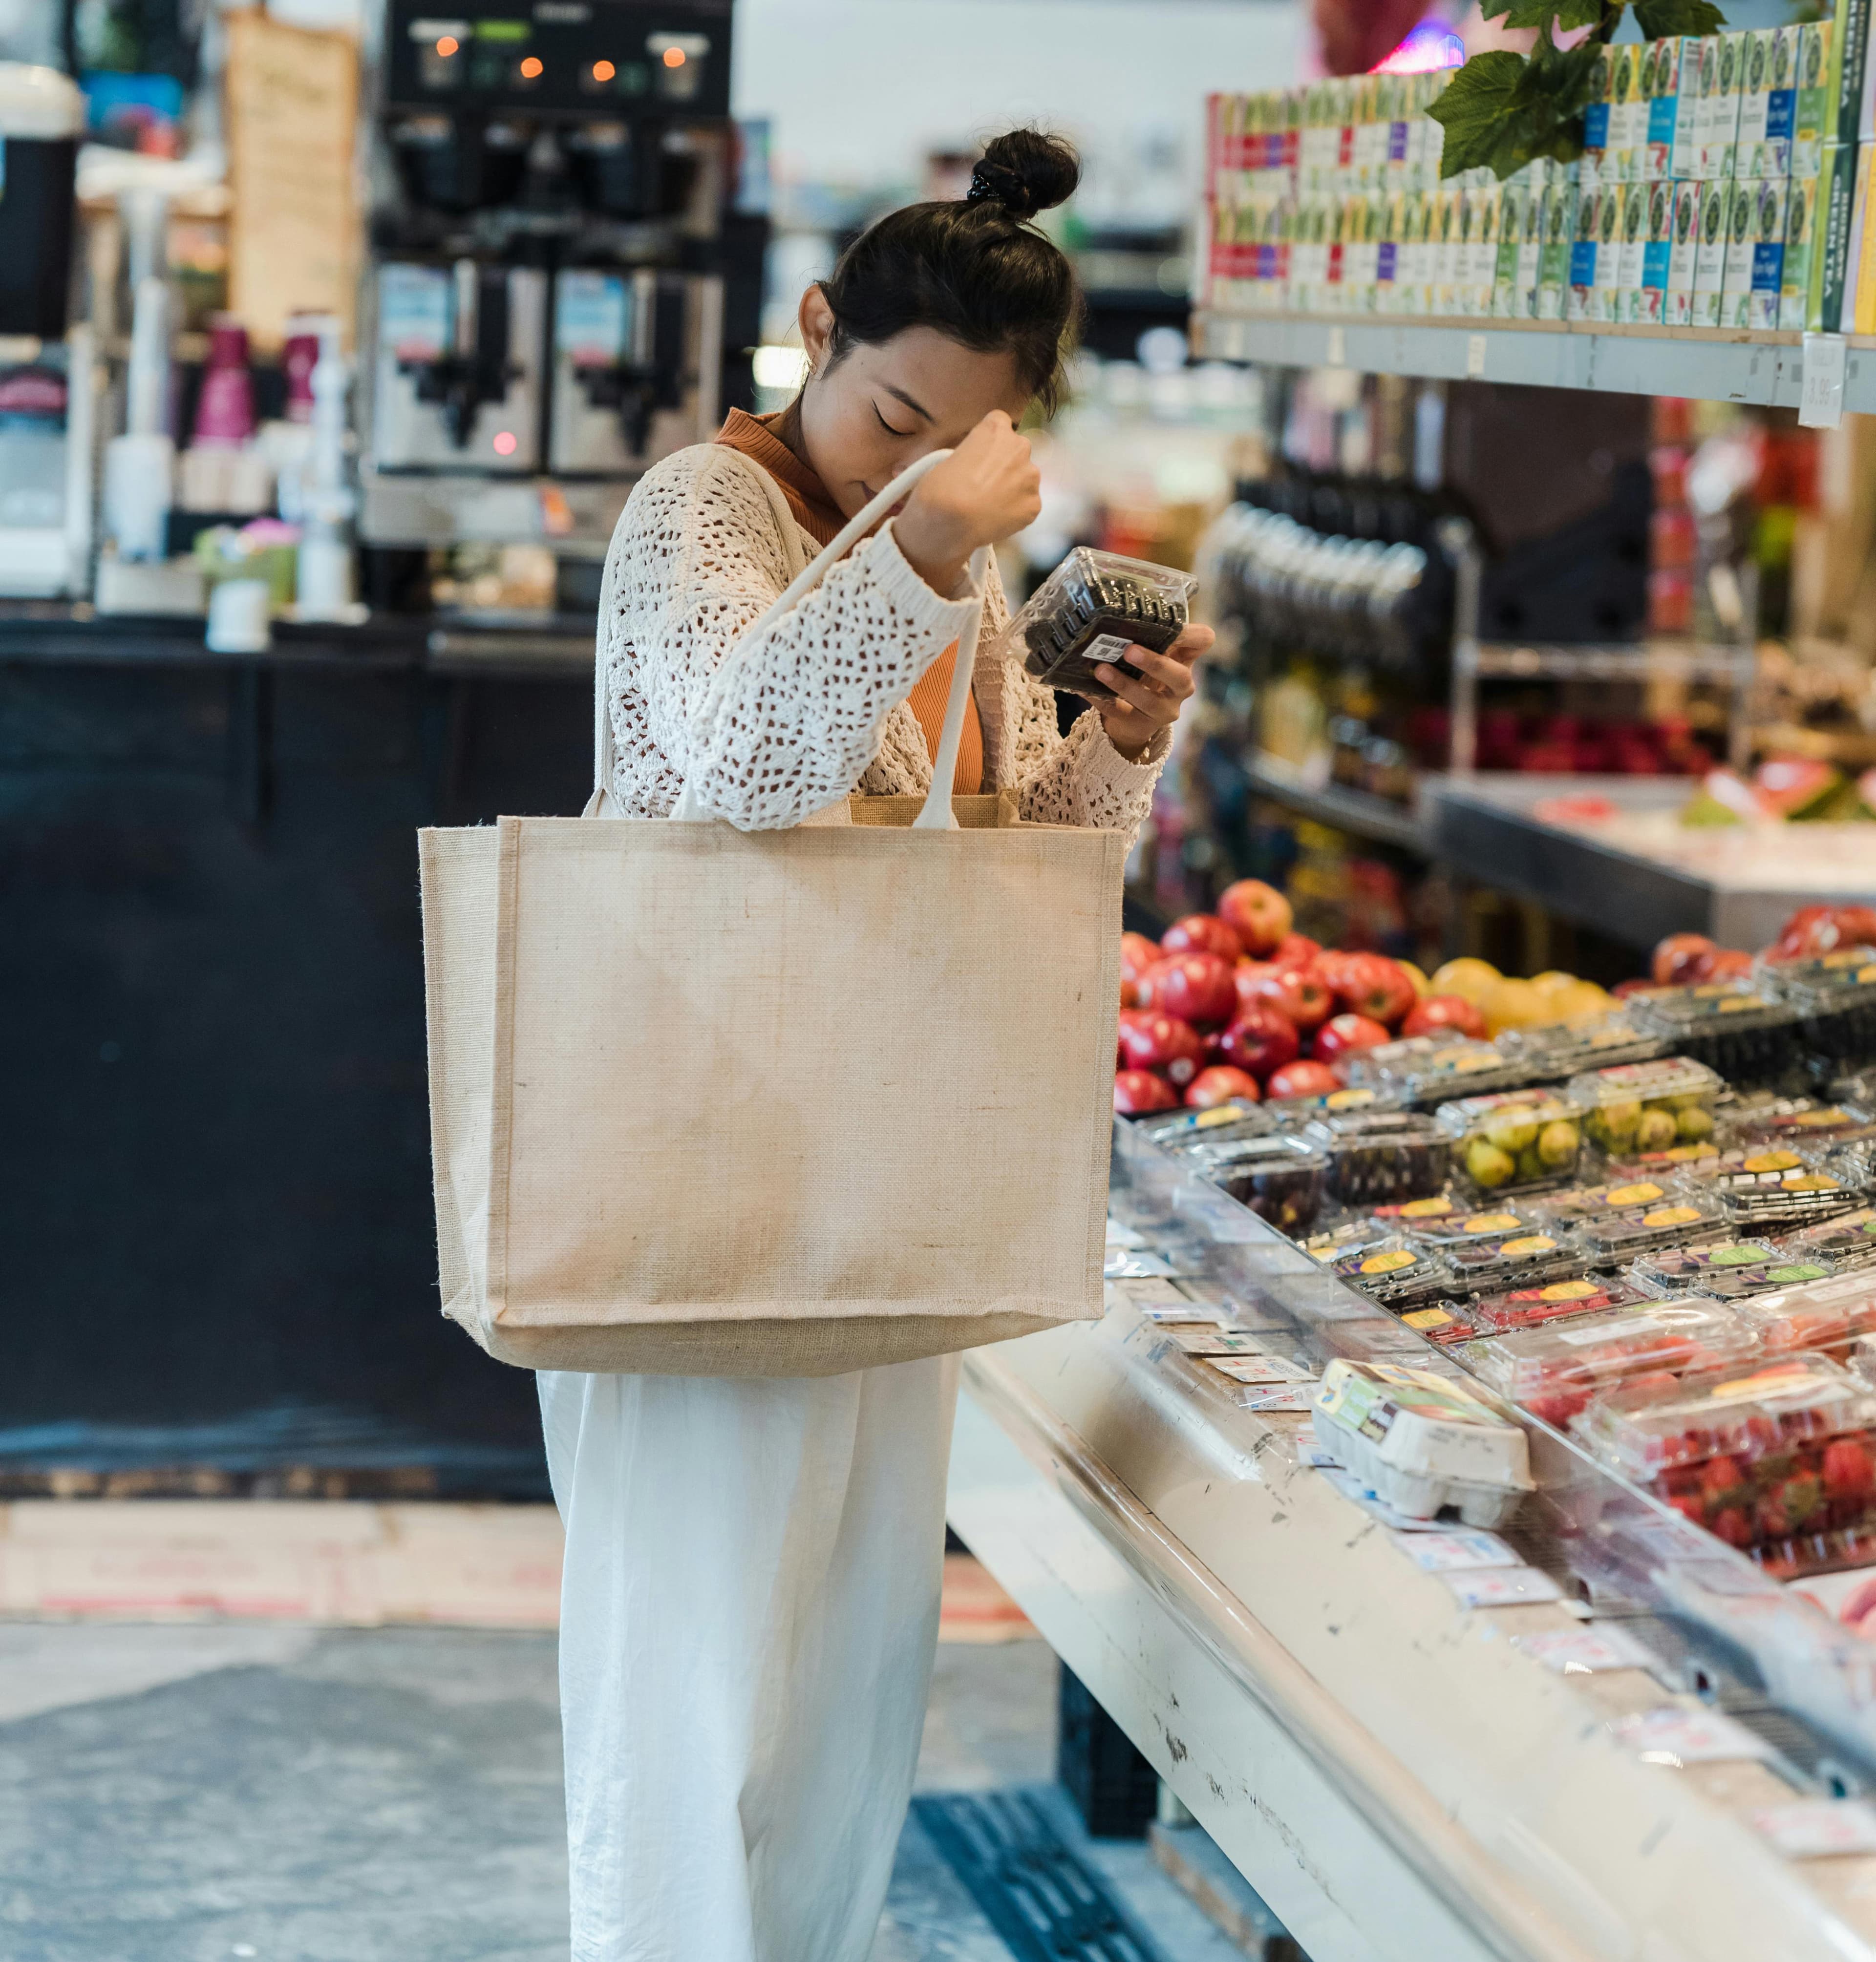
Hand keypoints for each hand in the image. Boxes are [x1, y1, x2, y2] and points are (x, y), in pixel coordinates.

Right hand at [895, 412, 1040, 593]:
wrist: (949, 524)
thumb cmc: (940, 489)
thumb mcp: (950, 457)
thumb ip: (974, 453)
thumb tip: (978, 466)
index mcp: (996, 428)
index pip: (1000, 423)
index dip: (989, 443)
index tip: (981, 457)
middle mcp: (1020, 447)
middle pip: (1017, 451)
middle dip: (1006, 464)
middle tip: (985, 484)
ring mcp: (1031, 477)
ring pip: (1025, 479)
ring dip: (1013, 488)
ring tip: (991, 506)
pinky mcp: (1035, 504)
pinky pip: (1027, 505)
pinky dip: (1016, 512)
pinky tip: (997, 519)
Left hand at [1085, 623, 1212, 761]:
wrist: (1133, 719)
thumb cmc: (1144, 677)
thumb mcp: (1152, 656)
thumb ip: (1148, 638)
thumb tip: (1120, 611)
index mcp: (1184, 661)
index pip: (1202, 643)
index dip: (1193, 634)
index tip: (1173, 627)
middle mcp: (1180, 687)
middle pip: (1179, 677)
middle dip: (1155, 663)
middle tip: (1129, 650)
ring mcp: (1163, 710)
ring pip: (1149, 700)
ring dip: (1123, 684)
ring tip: (1100, 670)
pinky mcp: (1140, 725)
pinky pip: (1119, 712)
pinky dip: (1099, 699)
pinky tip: (1084, 688)